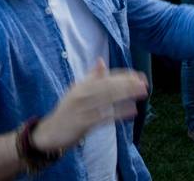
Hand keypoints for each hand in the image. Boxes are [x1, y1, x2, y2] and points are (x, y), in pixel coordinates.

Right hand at [31, 60, 147, 152]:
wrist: (50, 131)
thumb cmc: (67, 111)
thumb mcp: (77, 91)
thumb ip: (91, 77)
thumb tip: (101, 61)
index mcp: (82, 85)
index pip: (105, 77)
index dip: (123, 75)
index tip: (138, 75)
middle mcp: (82, 94)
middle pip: (108, 86)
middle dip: (127, 83)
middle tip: (144, 82)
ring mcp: (82, 108)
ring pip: (107, 99)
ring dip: (126, 95)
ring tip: (142, 92)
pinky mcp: (83, 123)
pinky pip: (104, 117)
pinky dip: (118, 113)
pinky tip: (131, 111)